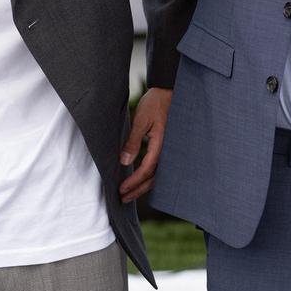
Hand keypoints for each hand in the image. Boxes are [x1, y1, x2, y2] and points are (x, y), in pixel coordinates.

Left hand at [119, 87, 171, 202]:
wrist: (167, 92)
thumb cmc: (155, 104)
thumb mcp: (141, 120)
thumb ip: (133, 141)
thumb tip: (124, 161)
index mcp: (161, 143)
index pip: (147, 169)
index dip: (134, 181)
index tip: (121, 189)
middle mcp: (168, 150)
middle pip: (154, 177)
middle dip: (138, 189)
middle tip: (123, 199)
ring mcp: (169, 149)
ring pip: (158, 174)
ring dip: (144, 185)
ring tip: (130, 193)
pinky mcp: (167, 146)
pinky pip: (159, 166)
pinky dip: (150, 175)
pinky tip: (141, 178)